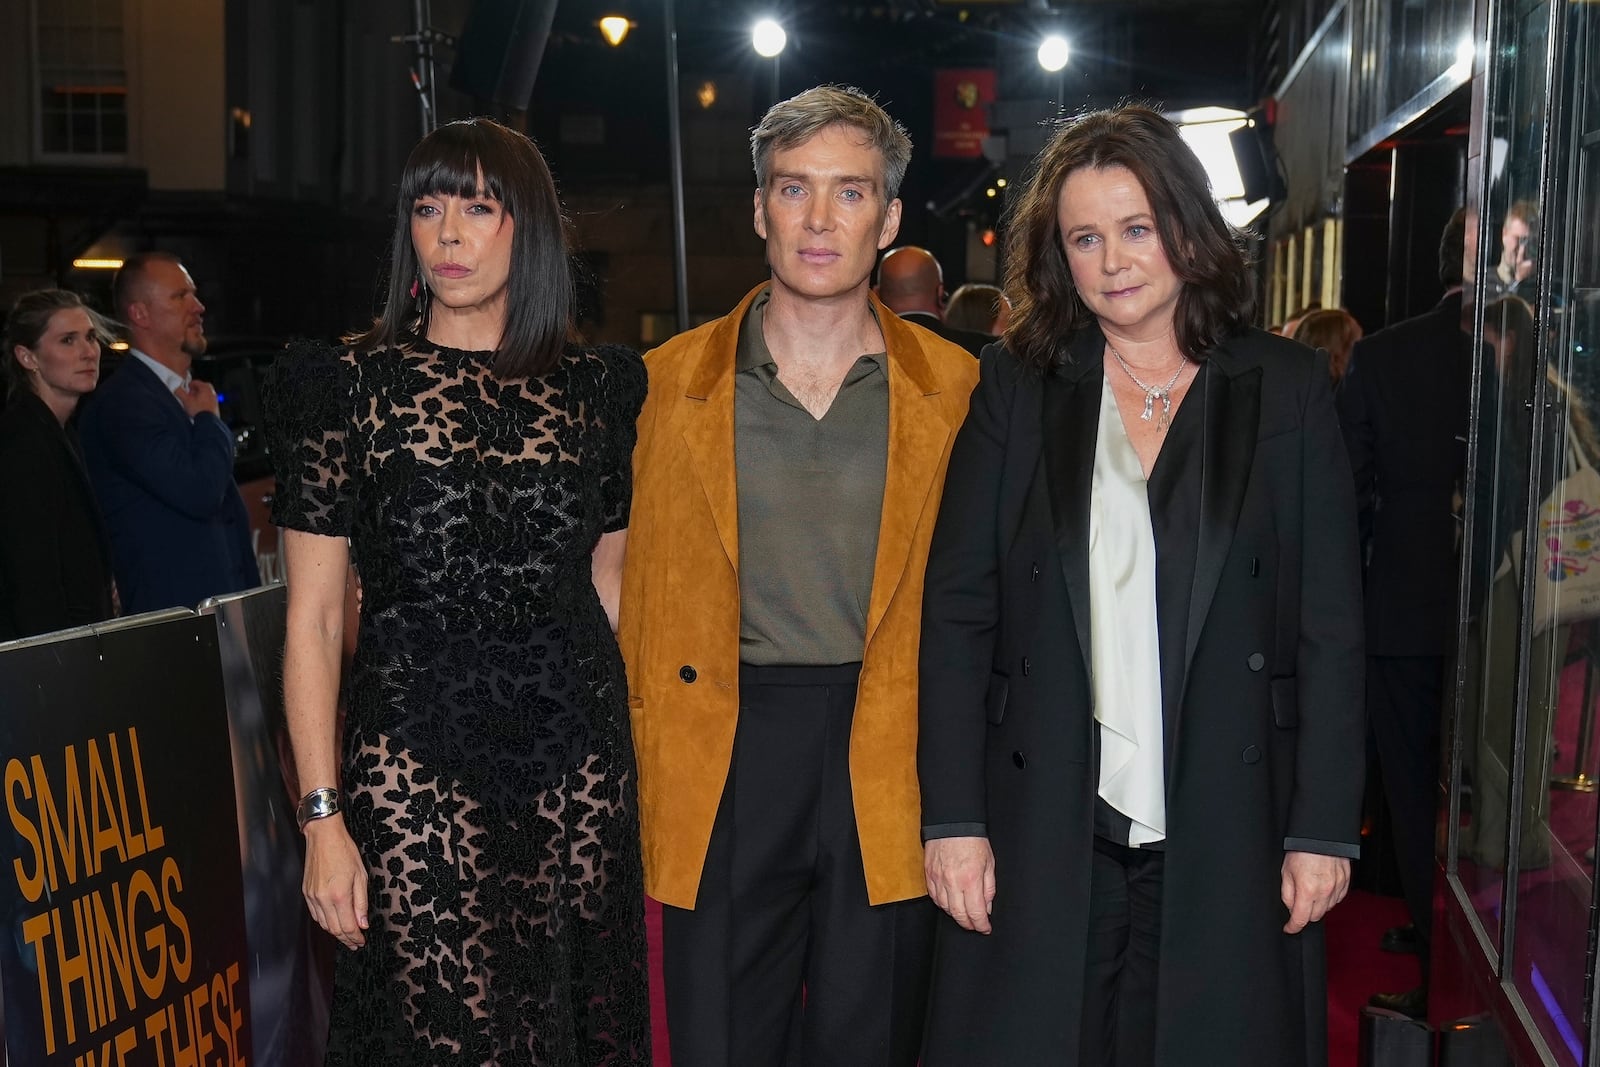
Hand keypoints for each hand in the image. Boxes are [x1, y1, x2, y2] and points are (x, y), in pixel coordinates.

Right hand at [175, 379, 219, 417]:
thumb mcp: (186, 400)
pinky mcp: (216, 407)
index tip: (186, 388)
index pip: (196, 382)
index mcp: (206, 388)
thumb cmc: (199, 410)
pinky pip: (208, 402)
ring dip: (199, 396)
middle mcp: (212, 393)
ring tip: (193, 401)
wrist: (208, 421)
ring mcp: (215, 400)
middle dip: (195, 390)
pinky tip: (198, 408)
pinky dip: (203, 402)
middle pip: (202, 388)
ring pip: (206, 395)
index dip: (189, 385)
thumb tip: (176, 388)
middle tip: (189, 394)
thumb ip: (180, 392)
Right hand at [302, 814, 368, 948]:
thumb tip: (362, 923)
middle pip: (334, 929)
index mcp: (339, 895)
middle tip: (355, 943)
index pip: (347, 926)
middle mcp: (323, 899)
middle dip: (346, 939)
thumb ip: (361, 902)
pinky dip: (325, 922)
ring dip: (335, 933)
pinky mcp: (307, 893)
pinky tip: (333, 923)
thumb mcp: (361, 875)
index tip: (361, 941)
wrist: (323, 837)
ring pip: (323, 924)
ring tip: (346, 936)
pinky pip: (315, 915)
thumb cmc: (344, 851)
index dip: (355, 937)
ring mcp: (312, 897)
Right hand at [925, 836, 995, 933]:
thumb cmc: (973, 840)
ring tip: (964, 915)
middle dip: (968, 924)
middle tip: (975, 925)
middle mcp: (953, 882)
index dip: (981, 925)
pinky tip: (950, 903)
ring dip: (956, 915)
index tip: (985, 928)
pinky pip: (934, 897)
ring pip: (945, 908)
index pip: (975, 912)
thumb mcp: (989, 863)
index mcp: (971, 879)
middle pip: (958, 915)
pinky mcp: (929, 874)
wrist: (952, 823)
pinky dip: (943, 904)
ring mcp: (938, 879)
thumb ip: (989, 887)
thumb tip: (986, 907)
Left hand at [1280, 851, 1349, 932]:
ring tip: (1310, 891)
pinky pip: (1337, 899)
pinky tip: (1322, 889)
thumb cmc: (1301, 850)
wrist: (1321, 835)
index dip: (1293, 927)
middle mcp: (1324, 891)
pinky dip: (1329, 899)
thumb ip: (1288, 894)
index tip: (1289, 928)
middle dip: (1304, 915)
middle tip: (1297, 904)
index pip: (1300, 919)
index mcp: (1307, 890)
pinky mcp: (1345, 882)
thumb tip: (1291, 908)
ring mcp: (1337, 887)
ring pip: (1327, 908)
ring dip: (1317, 906)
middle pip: (1315, 917)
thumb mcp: (1286, 871)